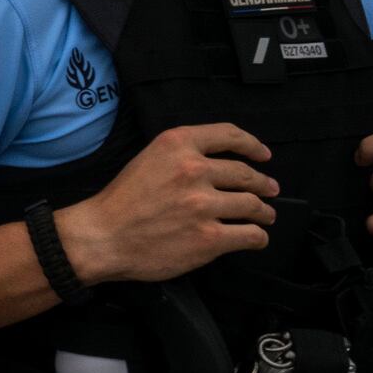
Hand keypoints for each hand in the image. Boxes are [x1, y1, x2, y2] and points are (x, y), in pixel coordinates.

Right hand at [55, 124, 277, 286]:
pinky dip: (258, 237)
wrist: (102, 237)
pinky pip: (250, 235)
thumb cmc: (121, 202)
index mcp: (177, 145)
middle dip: (263, 183)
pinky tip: (255, 237)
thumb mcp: (147, 159)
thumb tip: (218, 166)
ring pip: (253, 205)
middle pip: (245, 174)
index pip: (229, 135)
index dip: (253, 145)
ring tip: (265, 215)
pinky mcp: (210, 237)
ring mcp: (204, 205)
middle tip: (269, 189)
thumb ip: (181, 155)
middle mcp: (194, 170)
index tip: (263, 154)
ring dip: (264, 212)